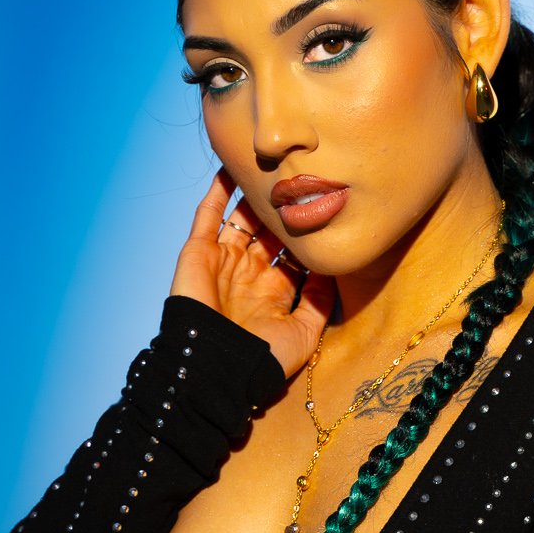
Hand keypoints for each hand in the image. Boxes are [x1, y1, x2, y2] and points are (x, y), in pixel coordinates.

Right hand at [169, 165, 335, 379]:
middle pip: (269, 231)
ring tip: (272, 167)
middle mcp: (248, 272)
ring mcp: (223, 260)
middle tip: (301, 180)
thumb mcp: (304, 333)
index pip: (293, 253)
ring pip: (242, 218)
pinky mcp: (199, 251)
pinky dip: (218, 190)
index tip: (325, 208)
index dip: (306, 234)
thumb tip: (334, 271)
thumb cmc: (261, 358)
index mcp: (272, 291)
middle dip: (284, 210)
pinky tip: (232, 167)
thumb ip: (321, 303)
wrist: (216, 366)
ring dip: (255, 196)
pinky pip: (208, 214)